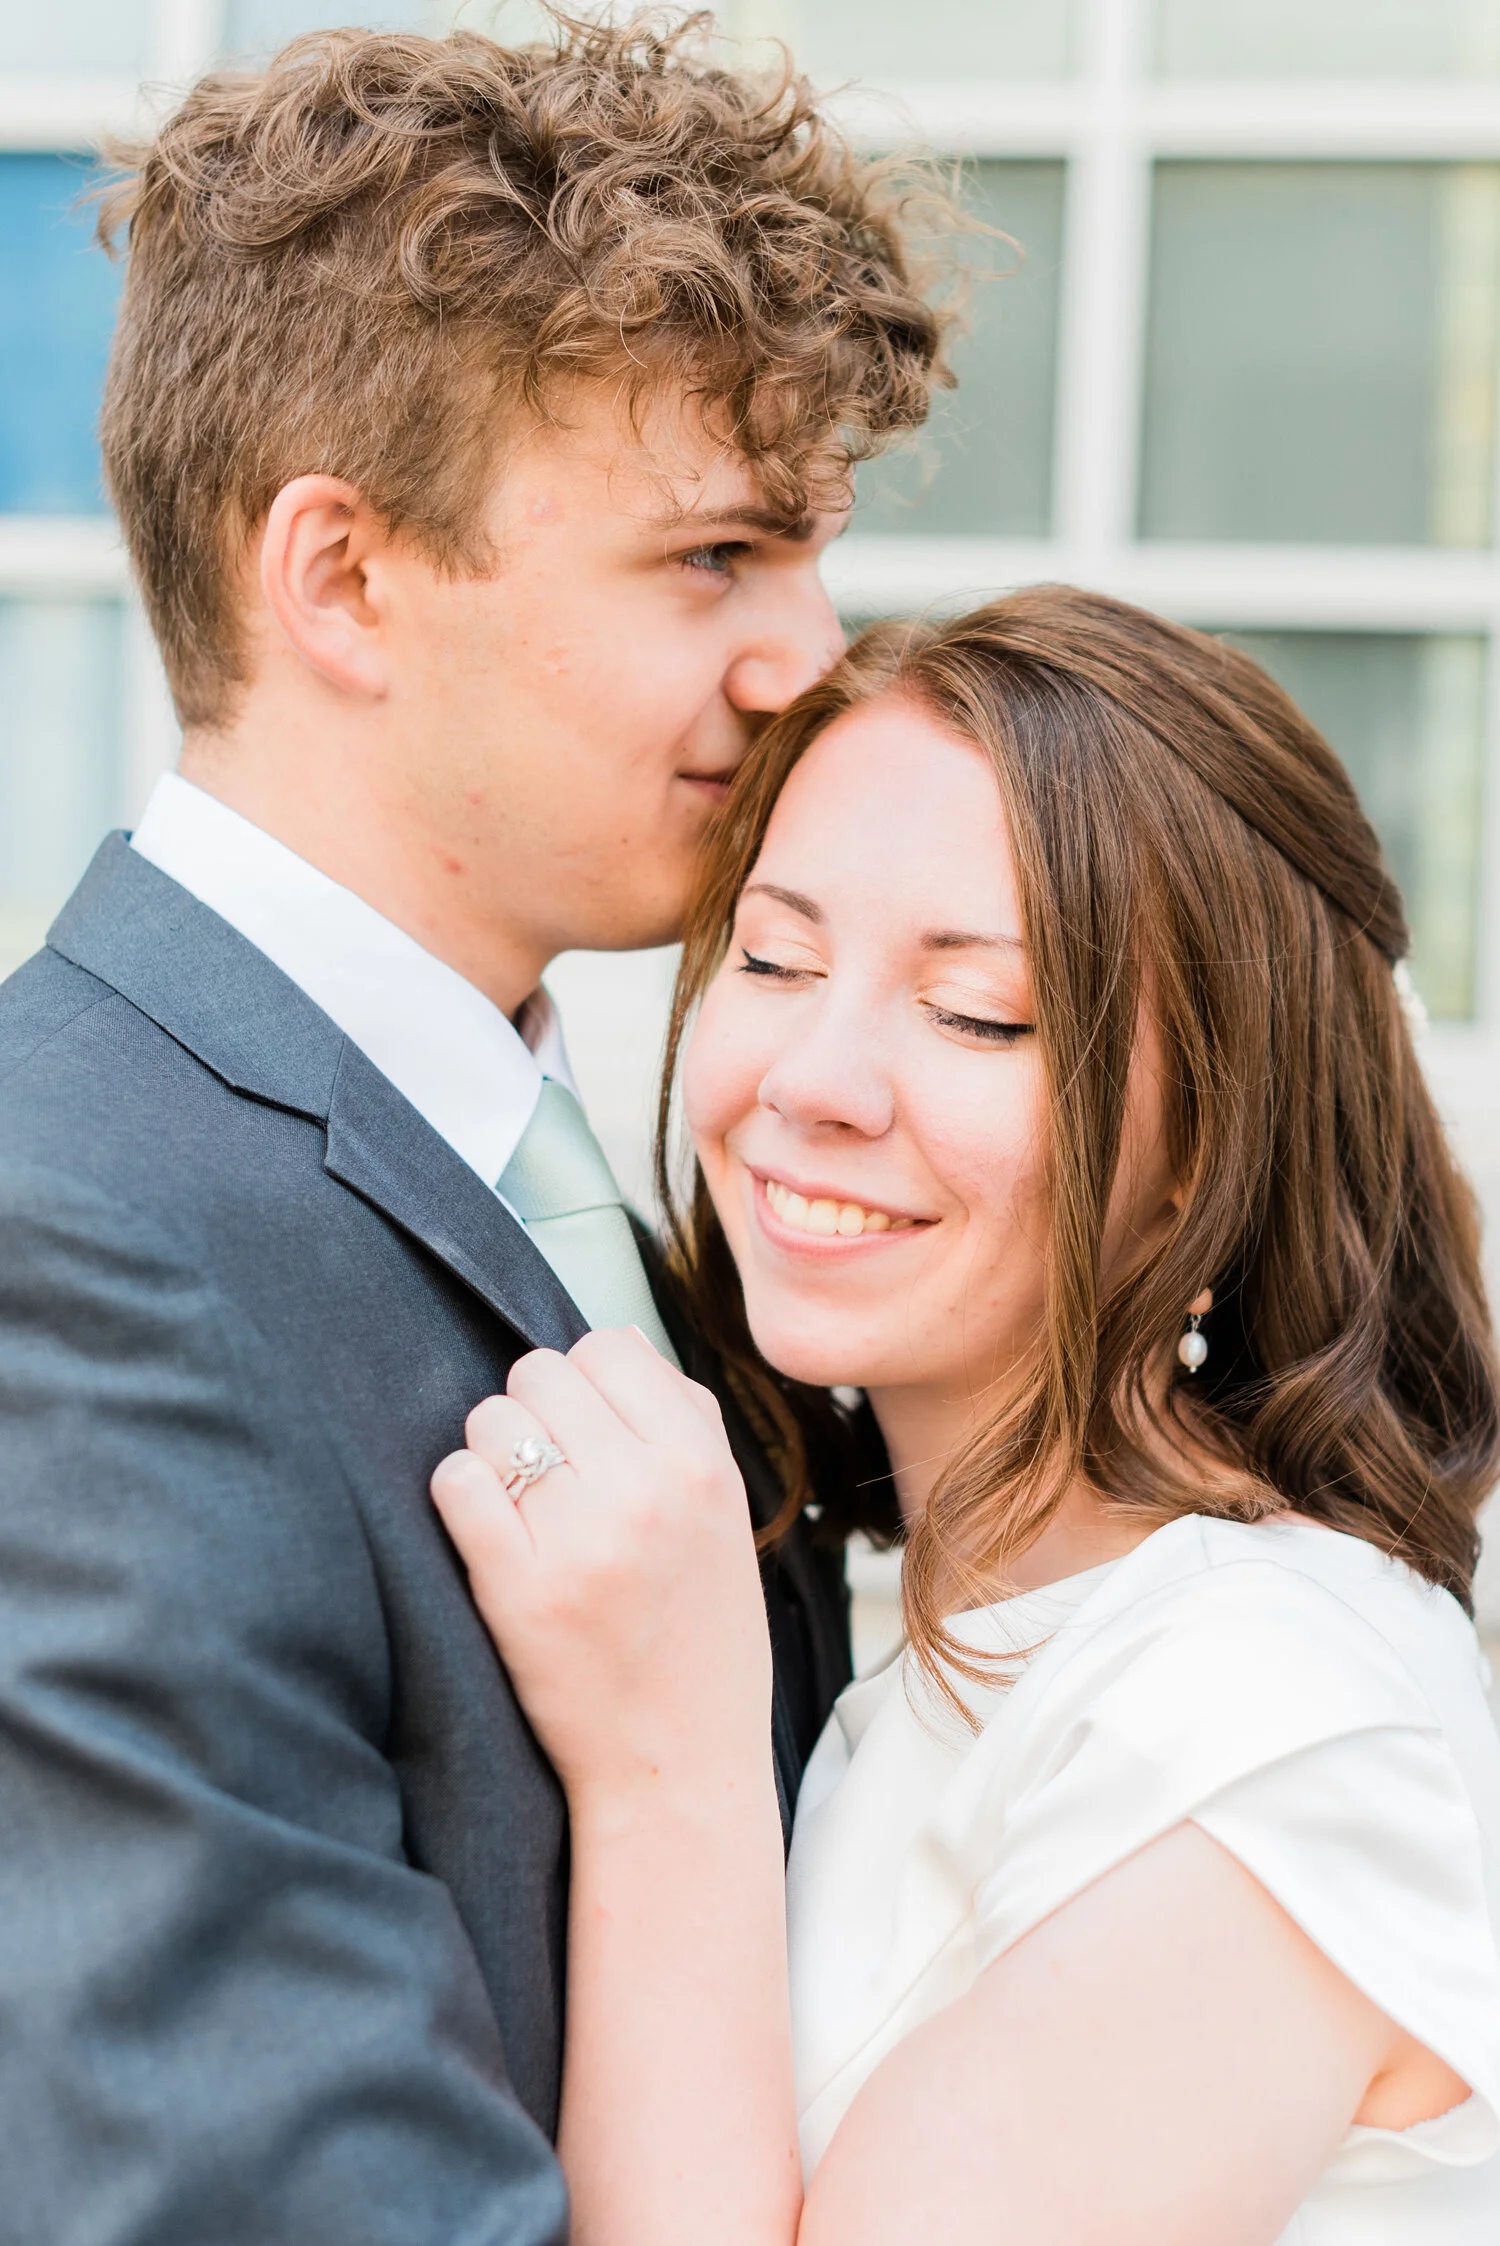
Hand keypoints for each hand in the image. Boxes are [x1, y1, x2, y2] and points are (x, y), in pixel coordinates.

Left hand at [430, 1329, 773, 1810]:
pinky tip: (488, 1532)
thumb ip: (685, 1418)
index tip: (586, 1429)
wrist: (678, 1762)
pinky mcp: (519, 1590)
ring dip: (492, 1454)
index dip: (585, 1383)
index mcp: (703, 1465)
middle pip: (539, 1373)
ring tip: (521, 1508)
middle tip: (547, 1473)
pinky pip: (455, 1482)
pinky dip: (460, 1497)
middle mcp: (647, 1492)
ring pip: (491, 1421)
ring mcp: (582, 1541)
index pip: (608, 1346)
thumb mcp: (727, 1517)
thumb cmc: (699, 1635)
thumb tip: (618, 1341)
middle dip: (532, 1413)